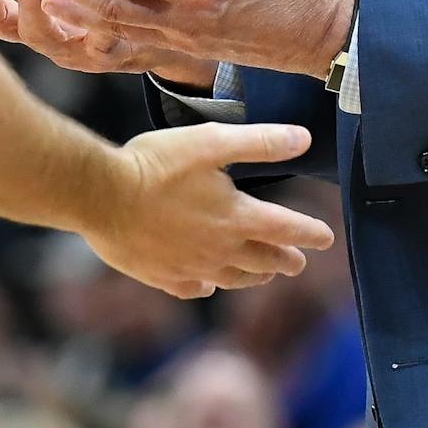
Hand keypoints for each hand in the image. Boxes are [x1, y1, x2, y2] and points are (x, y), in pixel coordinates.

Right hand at [0, 0, 215, 86]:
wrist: (146, 25)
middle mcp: (40, 32)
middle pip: (0, 24)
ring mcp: (71, 47)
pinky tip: (92, 2)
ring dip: (34, 7)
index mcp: (24, 8)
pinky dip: (94, 26)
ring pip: (40, 36)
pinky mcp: (107, 53)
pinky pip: (98, 45)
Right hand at [82, 122, 335, 298]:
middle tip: (298, 261)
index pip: (287, 229)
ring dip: (256, 276)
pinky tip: (207, 284)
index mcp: (237, 217)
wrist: (101, 196)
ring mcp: (192, 267)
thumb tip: (303, 139)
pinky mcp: (164, 277)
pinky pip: (195, 288)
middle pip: (265, 261)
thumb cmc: (155, 164)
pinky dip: (208, 286)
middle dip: (286, 260)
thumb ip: (259, 142)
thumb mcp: (211, 142)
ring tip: (264, 275)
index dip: (311, 232)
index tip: (326, 238)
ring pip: (235, 279)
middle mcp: (221, 249)